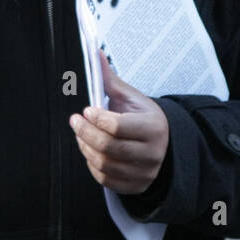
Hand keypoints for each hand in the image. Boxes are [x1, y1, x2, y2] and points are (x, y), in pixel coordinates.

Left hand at [69, 50, 169, 194]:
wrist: (165, 144)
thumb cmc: (143, 117)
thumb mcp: (132, 97)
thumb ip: (110, 79)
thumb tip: (95, 53)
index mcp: (154, 127)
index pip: (119, 127)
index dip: (98, 119)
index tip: (86, 110)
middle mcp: (152, 153)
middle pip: (109, 147)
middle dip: (86, 133)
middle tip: (75, 121)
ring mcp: (144, 172)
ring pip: (105, 164)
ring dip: (85, 148)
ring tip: (80, 134)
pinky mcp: (136, 186)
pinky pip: (106, 179)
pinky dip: (92, 165)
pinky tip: (90, 150)